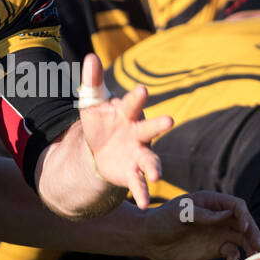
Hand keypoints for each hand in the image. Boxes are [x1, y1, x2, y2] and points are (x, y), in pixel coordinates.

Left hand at [76, 54, 172, 209]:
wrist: (99, 149)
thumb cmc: (101, 121)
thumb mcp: (92, 102)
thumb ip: (91, 81)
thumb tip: (90, 56)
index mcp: (128, 113)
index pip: (133, 103)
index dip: (137, 97)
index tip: (141, 89)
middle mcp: (139, 133)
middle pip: (150, 128)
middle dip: (158, 125)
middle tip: (169, 121)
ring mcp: (139, 153)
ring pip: (150, 159)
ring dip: (154, 166)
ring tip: (155, 175)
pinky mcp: (133, 172)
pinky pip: (139, 183)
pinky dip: (142, 192)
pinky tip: (143, 203)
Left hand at [144, 191, 259, 259]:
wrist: (148, 239)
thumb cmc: (161, 220)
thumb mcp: (179, 213)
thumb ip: (202, 214)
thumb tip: (227, 215)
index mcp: (211, 202)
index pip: (236, 206)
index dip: (244, 216)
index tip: (243, 227)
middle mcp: (218, 216)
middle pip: (244, 222)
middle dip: (252, 232)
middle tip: (257, 245)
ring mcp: (217, 232)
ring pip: (241, 237)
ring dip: (249, 244)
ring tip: (253, 254)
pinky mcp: (213, 248)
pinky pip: (231, 250)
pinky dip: (235, 255)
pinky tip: (232, 259)